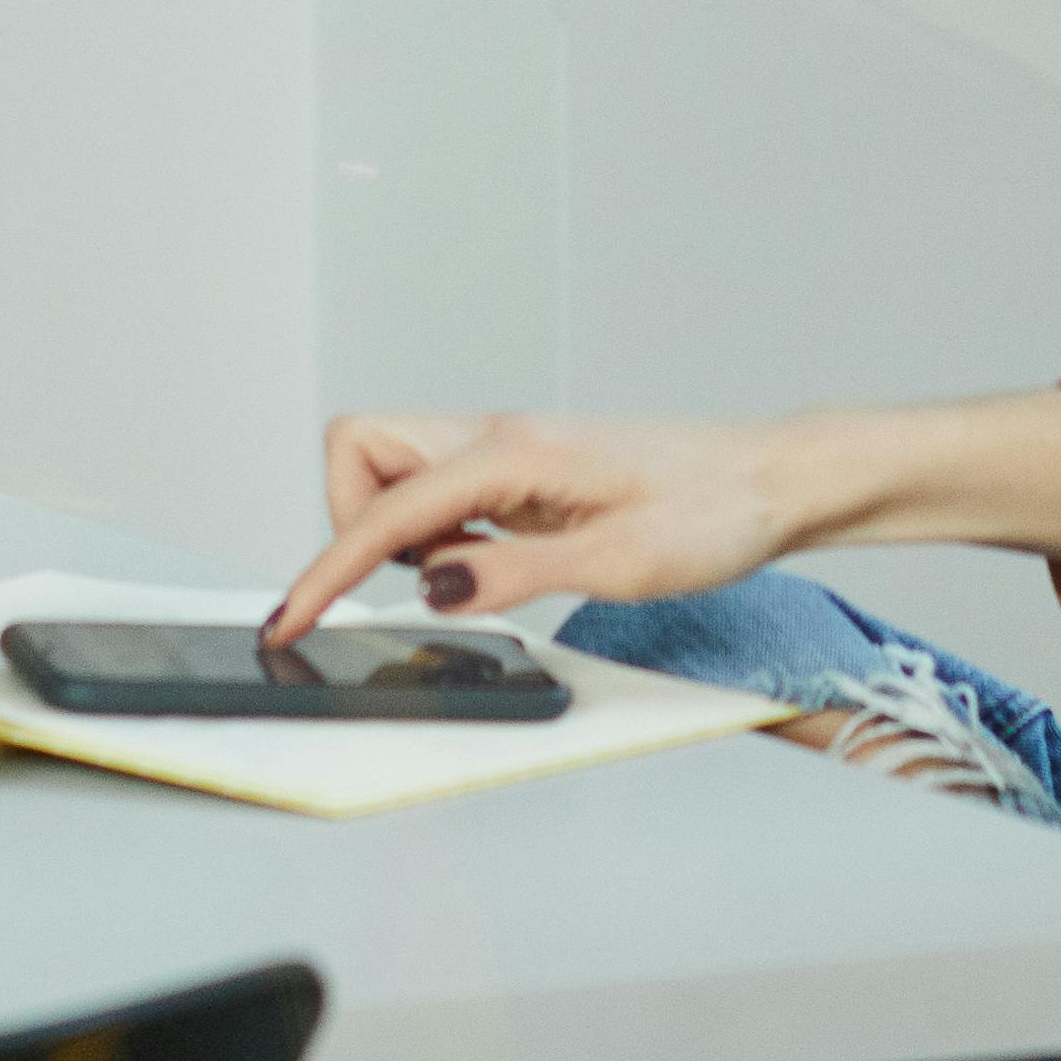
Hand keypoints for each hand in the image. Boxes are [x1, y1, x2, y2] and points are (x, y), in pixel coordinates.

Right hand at [267, 410, 836, 646]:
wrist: (769, 481)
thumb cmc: (714, 513)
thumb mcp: (622, 564)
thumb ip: (517, 575)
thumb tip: (432, 586)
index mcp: (512, 452)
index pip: (384, 510)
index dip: (328, 568)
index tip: (291, 622)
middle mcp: (499, 438)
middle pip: (362, 450)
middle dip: (353, 522)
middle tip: (407, 586)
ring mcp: (508, 451)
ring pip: (397, 469)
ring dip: (398, 531)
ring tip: (467, 581)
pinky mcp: (523, 473)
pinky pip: (443, 492)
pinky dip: (439, 534)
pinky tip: (491, 568)